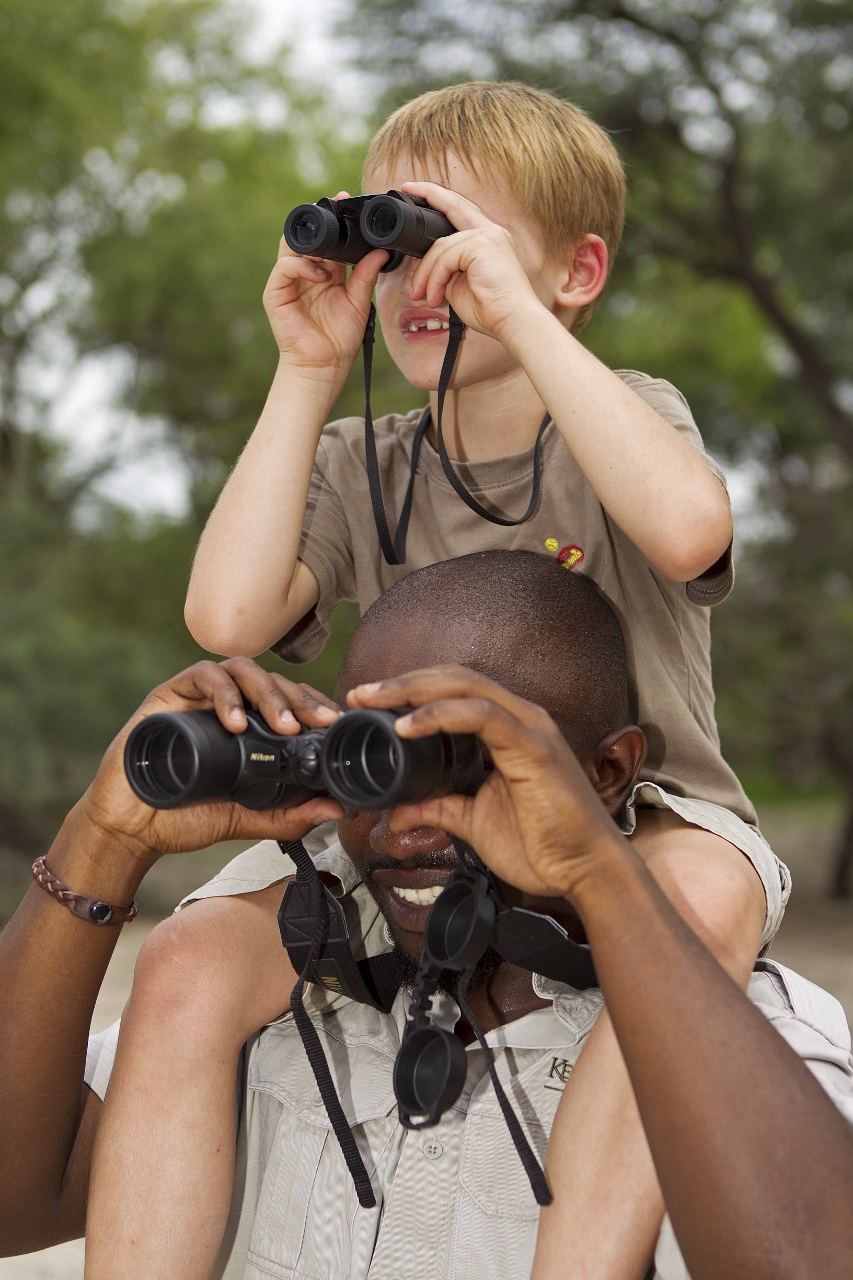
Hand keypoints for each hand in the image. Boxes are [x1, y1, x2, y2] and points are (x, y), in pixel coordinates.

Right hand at [78, 658, 343, 865]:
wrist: (131, 829)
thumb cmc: (184, 818)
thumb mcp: (247, 819)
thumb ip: (290, 816)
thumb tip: (339, 810)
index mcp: (249, 726)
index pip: (289, 699)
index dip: (314, 705)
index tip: (336, 726)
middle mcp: (227, 705)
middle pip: (272, 680)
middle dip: (299, 699)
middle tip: (317, 725)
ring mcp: (198, 696)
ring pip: (242, 669)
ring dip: (268, 692)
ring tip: (283, 727)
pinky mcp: (169, 694)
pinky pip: (202, 676)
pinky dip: (223, 694)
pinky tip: (236, 723)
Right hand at [264, 192, 388, 389]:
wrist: (324, 367)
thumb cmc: (340, 339)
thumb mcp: (359, 303)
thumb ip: (366, 276)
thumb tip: (381, 251)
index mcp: (324, 272)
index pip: (327, 238)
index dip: (336, 219)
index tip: (348, 202)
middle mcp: (304, 272)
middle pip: (306, 235)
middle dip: (321, 219)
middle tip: (338, 206)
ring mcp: (288, 281)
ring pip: (291, 246)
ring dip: (312, 241)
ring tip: (332, 245)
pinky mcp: (275, 293)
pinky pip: (286, 268)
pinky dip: (303, 267)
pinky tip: (321, 275)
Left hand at [347, 665, 628, 901]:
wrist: (585, 873)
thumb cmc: (543, 846)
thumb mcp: (474, 822)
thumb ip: (439, 808)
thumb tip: (398, 812)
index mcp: (509, 728)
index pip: (454, 690)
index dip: (411, 690)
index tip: (368, 703)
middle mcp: (521, 717)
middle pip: (454, 678)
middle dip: (403, 682)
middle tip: (360, 694)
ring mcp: (530, 727)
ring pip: (465, 686)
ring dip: (413, 690)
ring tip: (374, 700)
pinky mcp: (534, 747)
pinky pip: (482, 716)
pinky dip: (441, 715)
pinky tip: (408, 726)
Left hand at [401, 181, 543, 343]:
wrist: (513, 321)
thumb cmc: (491, 309)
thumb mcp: (458, 287)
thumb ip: (441, 271)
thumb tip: (417, 267)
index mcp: (488, 239)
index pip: (460, 210)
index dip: (439, 197)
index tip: (416, 189)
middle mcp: (490, 232)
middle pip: (453, 205)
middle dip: (428, 193)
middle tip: (405, 189)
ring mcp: (487, 236)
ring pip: (440, 247)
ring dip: (425, 274)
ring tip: (420, 296)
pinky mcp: (482, 245)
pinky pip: (444, 258)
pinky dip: (434, 279)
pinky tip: (434, 298)